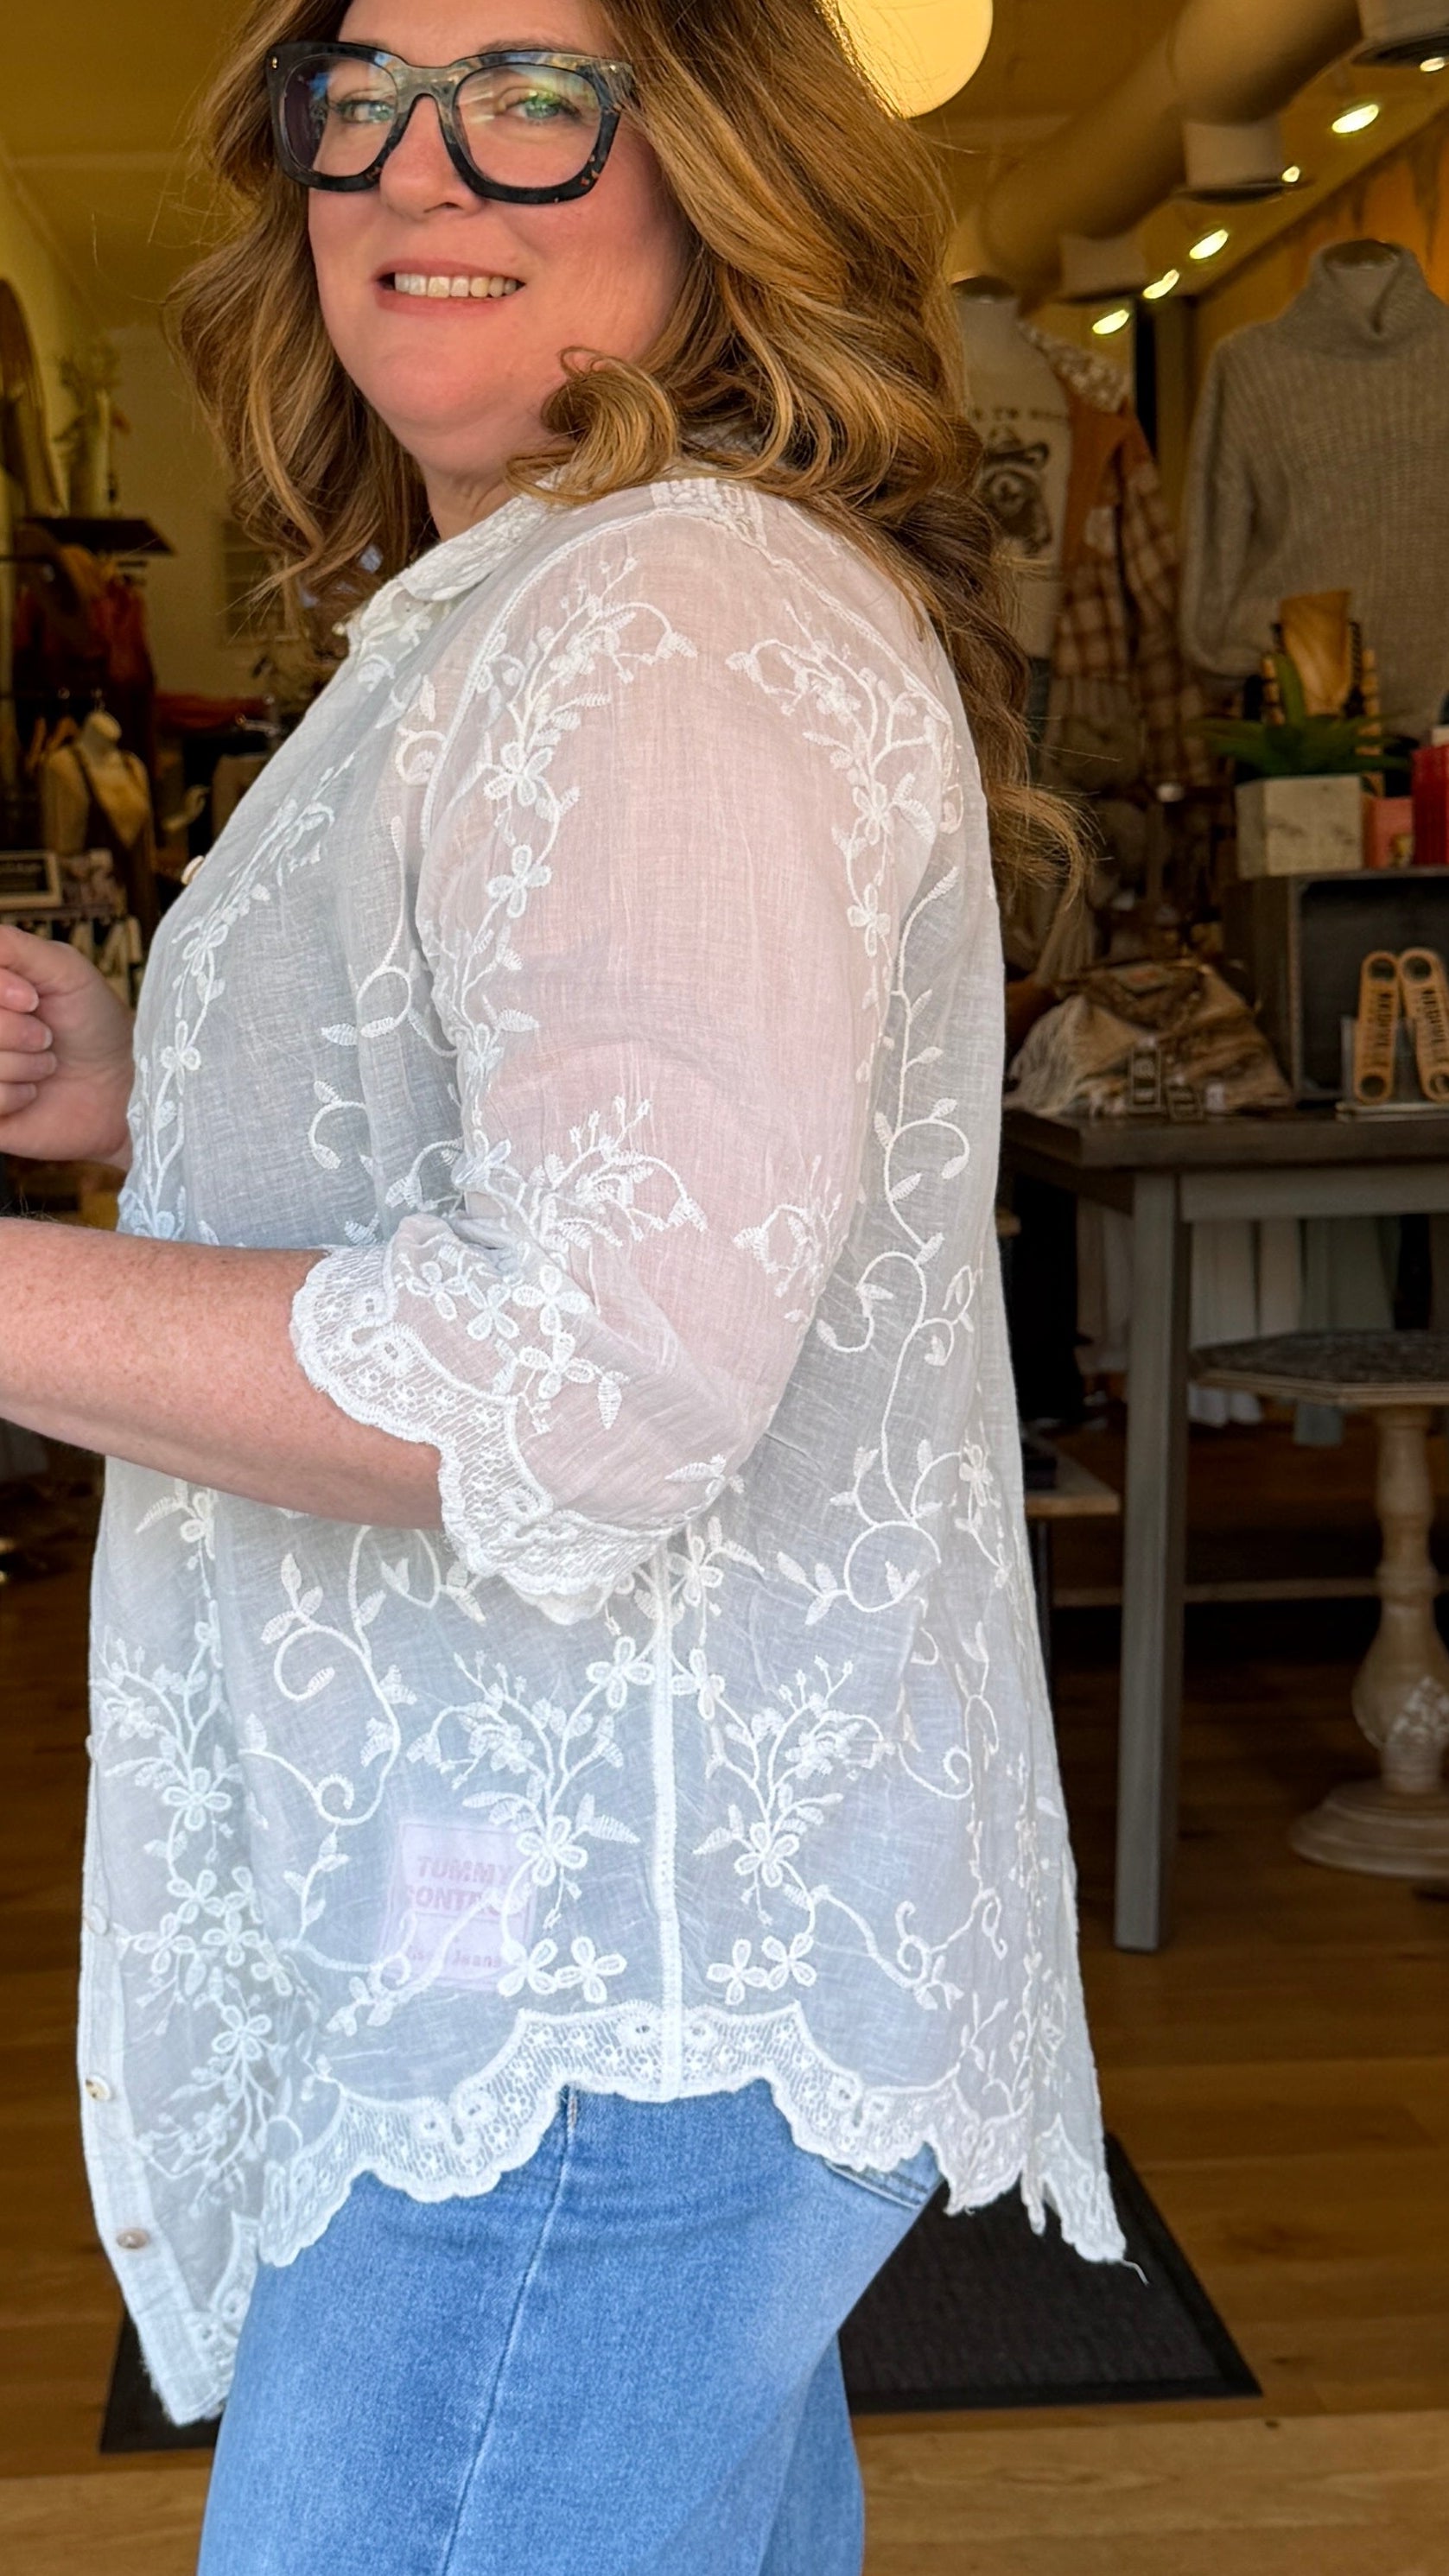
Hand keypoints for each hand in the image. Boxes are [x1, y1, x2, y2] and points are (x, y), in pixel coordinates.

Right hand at [0, 925, 134, 1167]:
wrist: (124, 1087)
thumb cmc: (95, 1022)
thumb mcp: (65, 969)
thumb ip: (13, 946)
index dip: (0, 991)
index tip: (32, 999)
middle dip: (16, 1030)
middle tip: (47, 1037)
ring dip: (21, 1064)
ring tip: (47, 1065)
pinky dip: (15, 1097)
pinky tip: (34, 1094)